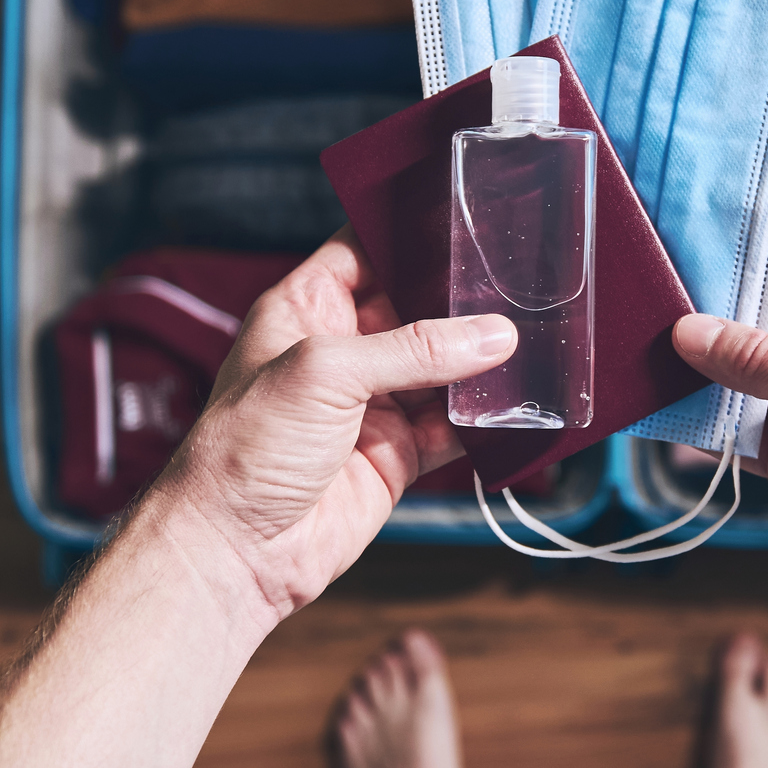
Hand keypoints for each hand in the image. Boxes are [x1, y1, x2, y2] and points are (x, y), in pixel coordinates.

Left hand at [153, 228, 514, 621]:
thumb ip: (413, 348)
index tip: (467, 217)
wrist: (237, 551)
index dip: (410, 233)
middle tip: (516, 281)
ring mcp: (371, 404)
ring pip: (442, 368)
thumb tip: (491, 335)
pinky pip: (452, 424)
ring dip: (479, 361)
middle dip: (460, 301)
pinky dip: (482, 416)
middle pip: (416, 308)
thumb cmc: (244, 450)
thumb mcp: (324, 372)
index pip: (365, 250)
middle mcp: (341, 352)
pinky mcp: (397, 454)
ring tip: (531, 338)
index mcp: (305, 309)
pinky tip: (512, 400)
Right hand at [671, 244, 767, 618]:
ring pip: (734, 377)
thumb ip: (761, 362)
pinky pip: (732, 429)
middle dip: (702, 320)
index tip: (675, 252)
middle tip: (641, 310)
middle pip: (751, 321)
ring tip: (636, 357)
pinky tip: (661, 410)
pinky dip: (699, 423)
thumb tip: (691, 332)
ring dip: (693, 374)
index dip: (734, 260)